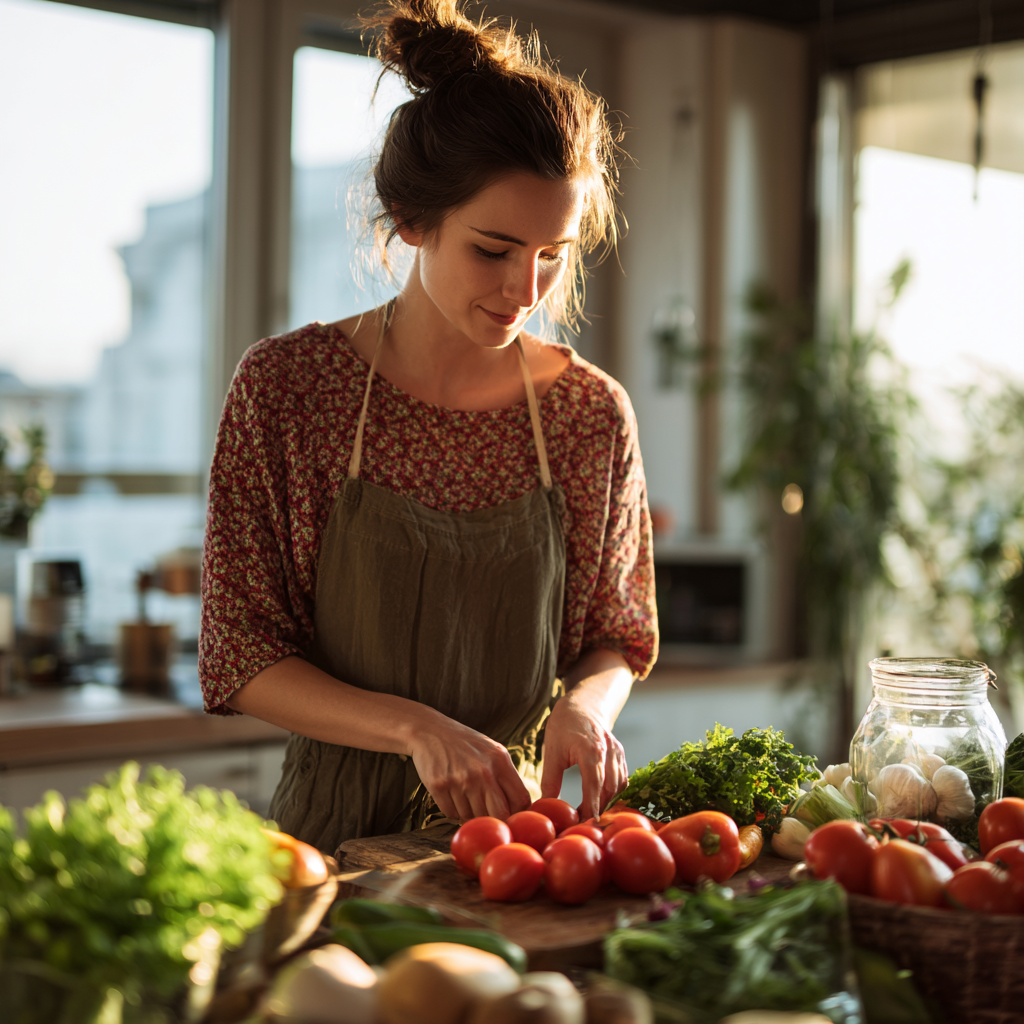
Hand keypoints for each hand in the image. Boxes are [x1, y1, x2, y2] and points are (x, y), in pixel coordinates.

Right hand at [409, 712, 531, 820]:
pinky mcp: (439, 786)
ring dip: (468, 811)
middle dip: (492, 817)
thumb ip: (507, 776)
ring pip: (472, 816)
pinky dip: (452, 808)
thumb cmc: (465, 744)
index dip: (517, 812)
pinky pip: (451, 813)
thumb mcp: (492, 751)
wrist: (430, 731)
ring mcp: (460, 780)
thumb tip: (519, 809)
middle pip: (499, 815)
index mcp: (500, 761)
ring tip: (463, 791)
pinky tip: (450, 791)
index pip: (521, 800)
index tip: (508, 812)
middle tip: (484, 809)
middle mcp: (482, 771)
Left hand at [540, 689, 627, 821]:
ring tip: (588, 813)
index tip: (587, 823)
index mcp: (590, 750)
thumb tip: (546, 805)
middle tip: (582, 823)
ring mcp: (617, 752)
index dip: (592, 806)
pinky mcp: (620, 754)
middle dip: (598, 808)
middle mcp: (608, 751)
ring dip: (606, 802)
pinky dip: (613, 792)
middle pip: (609, 788)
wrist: (584, 703)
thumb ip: (550, 779)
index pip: (594, 784)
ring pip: (618, 785)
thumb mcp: (552, 751)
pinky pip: (622, 778)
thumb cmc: (564, 725)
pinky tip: (600, 799)